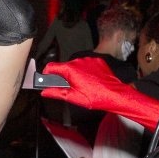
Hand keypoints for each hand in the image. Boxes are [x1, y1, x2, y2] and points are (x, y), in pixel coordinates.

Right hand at [44, 57, 158, 127]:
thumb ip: (55, 93)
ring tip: (82, 85)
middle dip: (63, 76)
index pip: (51, 66)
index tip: (46, 79)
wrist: (114, 94)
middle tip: (68, 88)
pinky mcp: (97, 61)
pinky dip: (86, 71)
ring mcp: (89, 60)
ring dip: (75, 73)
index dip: (46, 73)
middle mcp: (79, 61)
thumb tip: (44, 92)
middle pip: (64, 66)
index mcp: (70, 69)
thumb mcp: (72, 97)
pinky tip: (90, 81)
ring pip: (76, 65)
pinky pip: (87, 64)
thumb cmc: (94, 97)